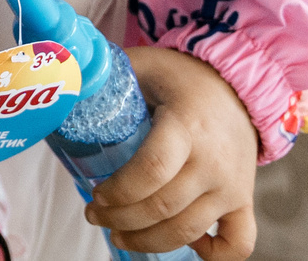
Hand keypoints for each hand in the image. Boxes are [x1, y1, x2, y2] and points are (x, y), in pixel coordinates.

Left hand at [85, 46, 260, 259]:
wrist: (237, 87)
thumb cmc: (182, 79)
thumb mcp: (145, 66)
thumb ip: (106, 74)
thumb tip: (62, 80)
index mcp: (186, 126)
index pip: (152, 169)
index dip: (119, 190)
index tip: (96, 193)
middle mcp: (213, 161)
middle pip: (162, 207)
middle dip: (119, 218)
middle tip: (94, 214)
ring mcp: (232, 185)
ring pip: (187, 230)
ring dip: (146, 241)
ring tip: (118, 233)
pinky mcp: (244, 201)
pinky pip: (238, 244)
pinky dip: (213, 256)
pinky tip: (188, 245)